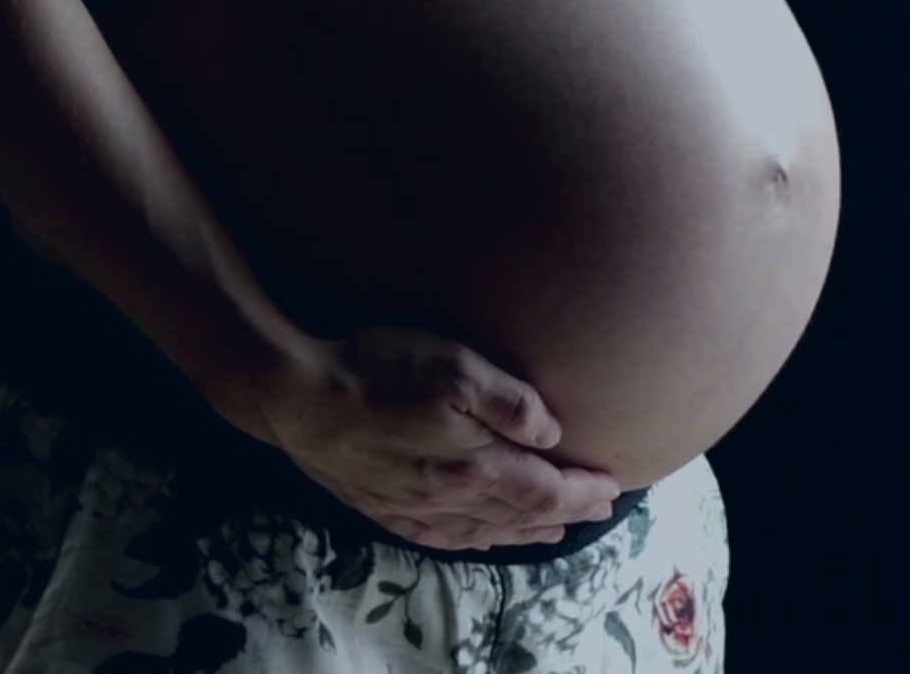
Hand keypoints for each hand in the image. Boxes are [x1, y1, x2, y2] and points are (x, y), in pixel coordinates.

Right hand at [257, 325, 622, 550]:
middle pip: (520, 515)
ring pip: (484, 531)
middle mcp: (449, 497)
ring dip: (524, 531)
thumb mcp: (454, 367)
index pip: (544, 490)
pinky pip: (442, 537)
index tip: (613, 487)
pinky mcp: (382, 507)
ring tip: (553, 529)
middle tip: (598, 510)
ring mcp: (413, 507)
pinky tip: (480, 537)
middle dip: (565, 513)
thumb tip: (552, 434)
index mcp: (473, 464)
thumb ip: (510, 402)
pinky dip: (474, 541)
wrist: (296, 397)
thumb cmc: (377, 368)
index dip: (582, 492)